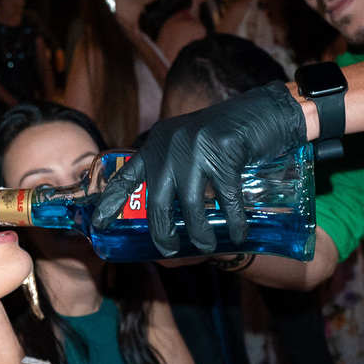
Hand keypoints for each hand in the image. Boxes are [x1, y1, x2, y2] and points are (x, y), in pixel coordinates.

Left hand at [91, 82, 307, 254]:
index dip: (111, 202)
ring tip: (206, 247)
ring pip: (189, 205)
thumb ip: (175, 172)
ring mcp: (196, 147)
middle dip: (162, 232)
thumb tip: (167, 217)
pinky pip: (225, 199)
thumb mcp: (191, 148)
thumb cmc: (228, 137)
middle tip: (169, 251)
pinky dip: (233, 221)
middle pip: (157, 201)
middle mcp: (170, 144)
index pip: (127, 177)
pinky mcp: (223, 152)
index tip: (98, 224)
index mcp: (157, 144)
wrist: (266, 113)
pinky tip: (238, 234)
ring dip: (199, 232)